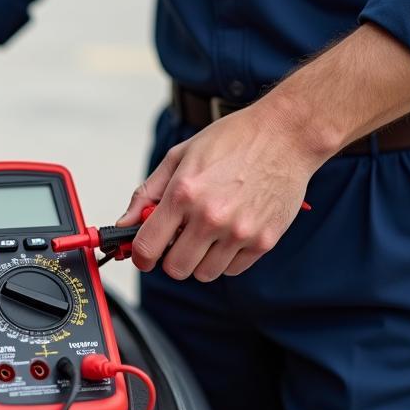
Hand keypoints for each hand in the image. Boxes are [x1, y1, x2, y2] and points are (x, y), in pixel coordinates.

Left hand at [116, 103, 322, 280]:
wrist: (284, 135)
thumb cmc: (233, 141)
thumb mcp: (179, 157)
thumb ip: (147, 193)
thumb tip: (125, 223)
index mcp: (183, 194)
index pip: (147, 247)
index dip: (140, 256)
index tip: (143, 254)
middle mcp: (210, 216)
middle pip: (175, 268)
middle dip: (170, 257)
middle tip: (179, 239)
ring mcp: (239, 232)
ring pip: (204, 274)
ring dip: (199, 259)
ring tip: (207, 232)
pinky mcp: (264, 241)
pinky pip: (233, 269)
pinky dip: (226, 258)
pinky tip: (229, 232)